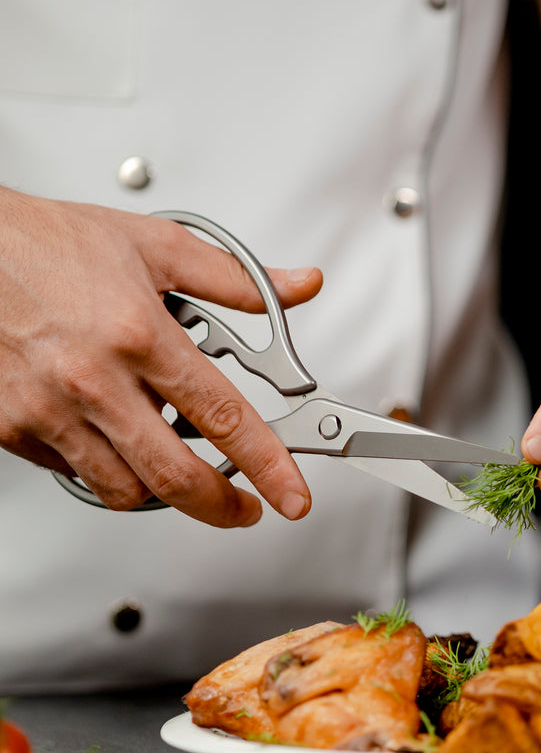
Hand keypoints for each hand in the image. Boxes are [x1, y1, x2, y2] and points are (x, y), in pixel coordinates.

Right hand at [0, 190, 321, 526]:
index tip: (291, 494)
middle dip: (223, 507)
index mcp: (139, 334)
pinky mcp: (12, 427)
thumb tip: (299, 285)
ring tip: (184, 473)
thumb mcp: (157, 246)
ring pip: (123, 489)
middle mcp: (93, 380)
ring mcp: (48, 409)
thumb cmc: (49, 243)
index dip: (269, 466)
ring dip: (164, 493)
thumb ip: (237, 280)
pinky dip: (108, 471)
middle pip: (175, 476)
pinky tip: (122, 443)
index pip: (224, 417)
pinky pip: (75, 474)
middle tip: (245, 509)